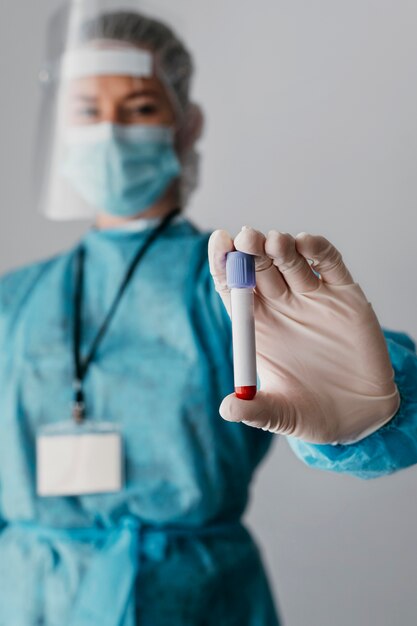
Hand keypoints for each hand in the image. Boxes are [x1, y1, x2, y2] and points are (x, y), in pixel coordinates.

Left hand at [208, 227, 399, 443]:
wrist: (360, 417)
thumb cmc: (311, 414)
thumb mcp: (280, 415)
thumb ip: (255, 411)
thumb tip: (227, 410)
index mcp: (257, 327)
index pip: (233, 288)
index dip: (224, 264)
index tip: (219, 241)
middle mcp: (281, 306)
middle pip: (258, 268)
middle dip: (250, 251)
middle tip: (245, 238)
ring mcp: (313, 298)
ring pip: (290, 261)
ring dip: (280, 246)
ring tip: (274, 242)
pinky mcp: (344, 296)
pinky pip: (329, 265)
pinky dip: (318, 250)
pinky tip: (306, 244)